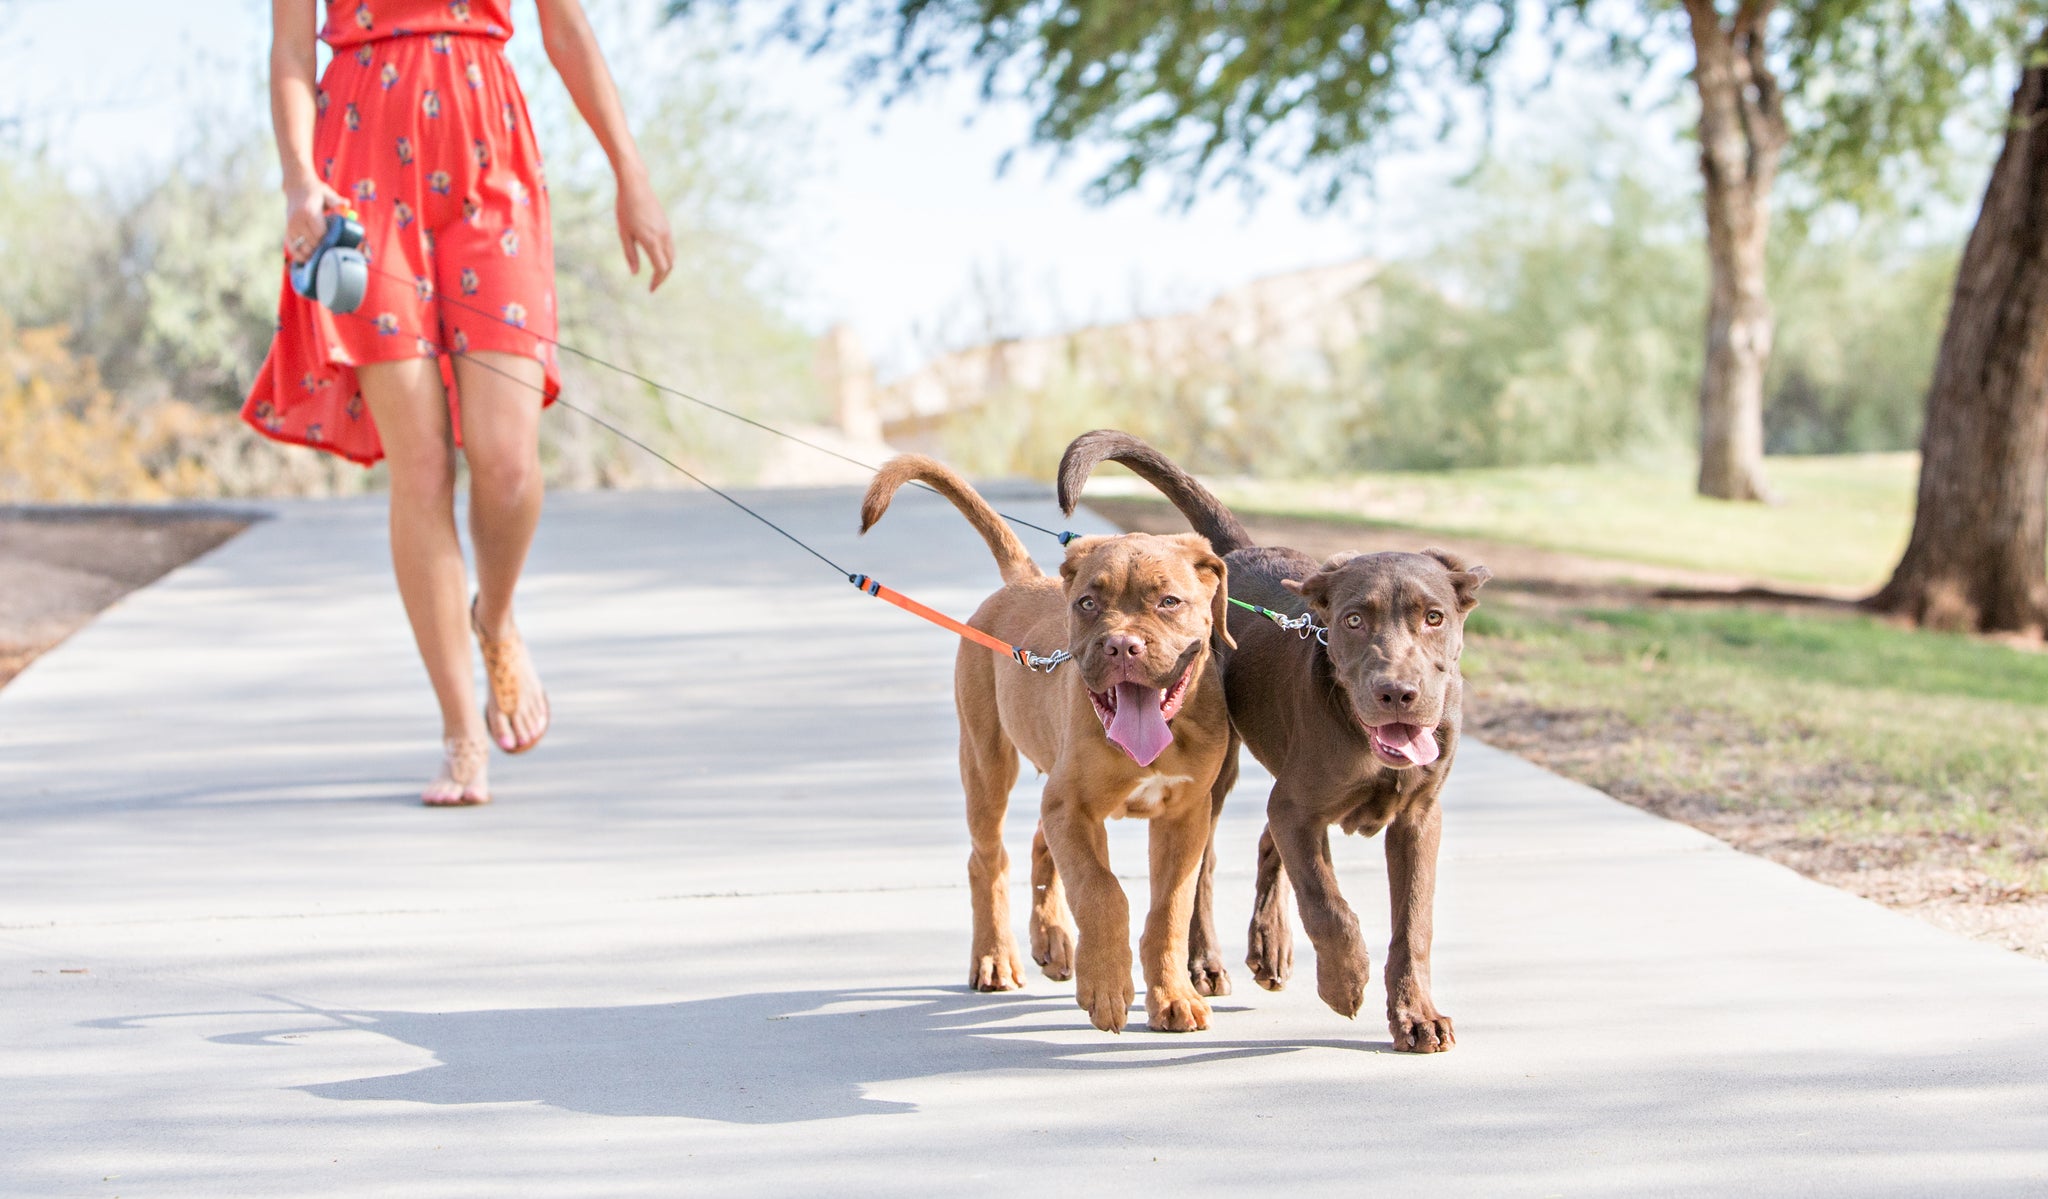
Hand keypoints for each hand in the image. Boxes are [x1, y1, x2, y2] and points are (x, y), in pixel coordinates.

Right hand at [284, 173, 350, 263]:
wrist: (297, 186)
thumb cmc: (316, 191)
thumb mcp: (327, 194)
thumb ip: (337, 201)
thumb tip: (346, 205)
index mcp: (308, 212)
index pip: (320, 233)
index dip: (329, 241)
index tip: (337, 244)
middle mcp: (297, 220)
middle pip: (312, 242)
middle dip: (323, 249)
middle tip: (333, 253)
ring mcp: (290, 226)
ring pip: (302, 247)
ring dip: (312, 254)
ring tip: (322, 257)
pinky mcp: (287, 231)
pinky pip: (292, 247)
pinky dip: (299, 255)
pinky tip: (308, 259)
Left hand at [615, 169, 673, 291]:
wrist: (636, 186)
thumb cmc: (625, 209)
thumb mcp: (624, 233)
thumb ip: (630, 254)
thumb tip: (635, 274)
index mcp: (651, 241)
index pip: (660, 268)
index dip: (657, 281)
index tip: (651, 290)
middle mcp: (663, 237)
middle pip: (669, 264)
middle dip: (663, 277)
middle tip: (653, 285)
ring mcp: (667, 231)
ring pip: (672, 255)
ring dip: (666, 267)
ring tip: (656, 274)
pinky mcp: (666, 225)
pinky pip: (670, 246)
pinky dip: (666, 256)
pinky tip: (657, 258)